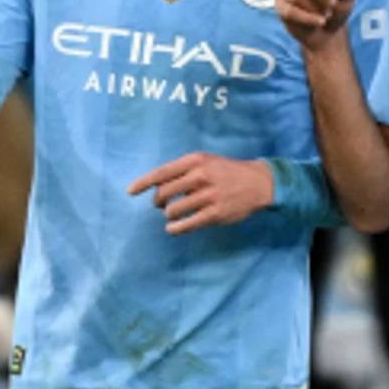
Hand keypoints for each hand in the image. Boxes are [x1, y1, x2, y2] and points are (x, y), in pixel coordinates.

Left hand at [129, 153, 273, 234]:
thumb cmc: (226, 172)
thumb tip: (157, 187)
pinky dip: (175, 228)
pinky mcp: (215, 213)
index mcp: (195, 161)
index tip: (130, 191)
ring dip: (169, 214)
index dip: (143, 183)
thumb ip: (182, 171)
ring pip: (173, 210)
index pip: (162, 173)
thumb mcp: (205, 162)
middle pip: (164, 193)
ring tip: (174, 213)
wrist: (258, 182)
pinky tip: (173, 228)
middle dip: (158, 201)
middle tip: (161, 204)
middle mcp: (200, 176)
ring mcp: (208, 196)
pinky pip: (186, 224)